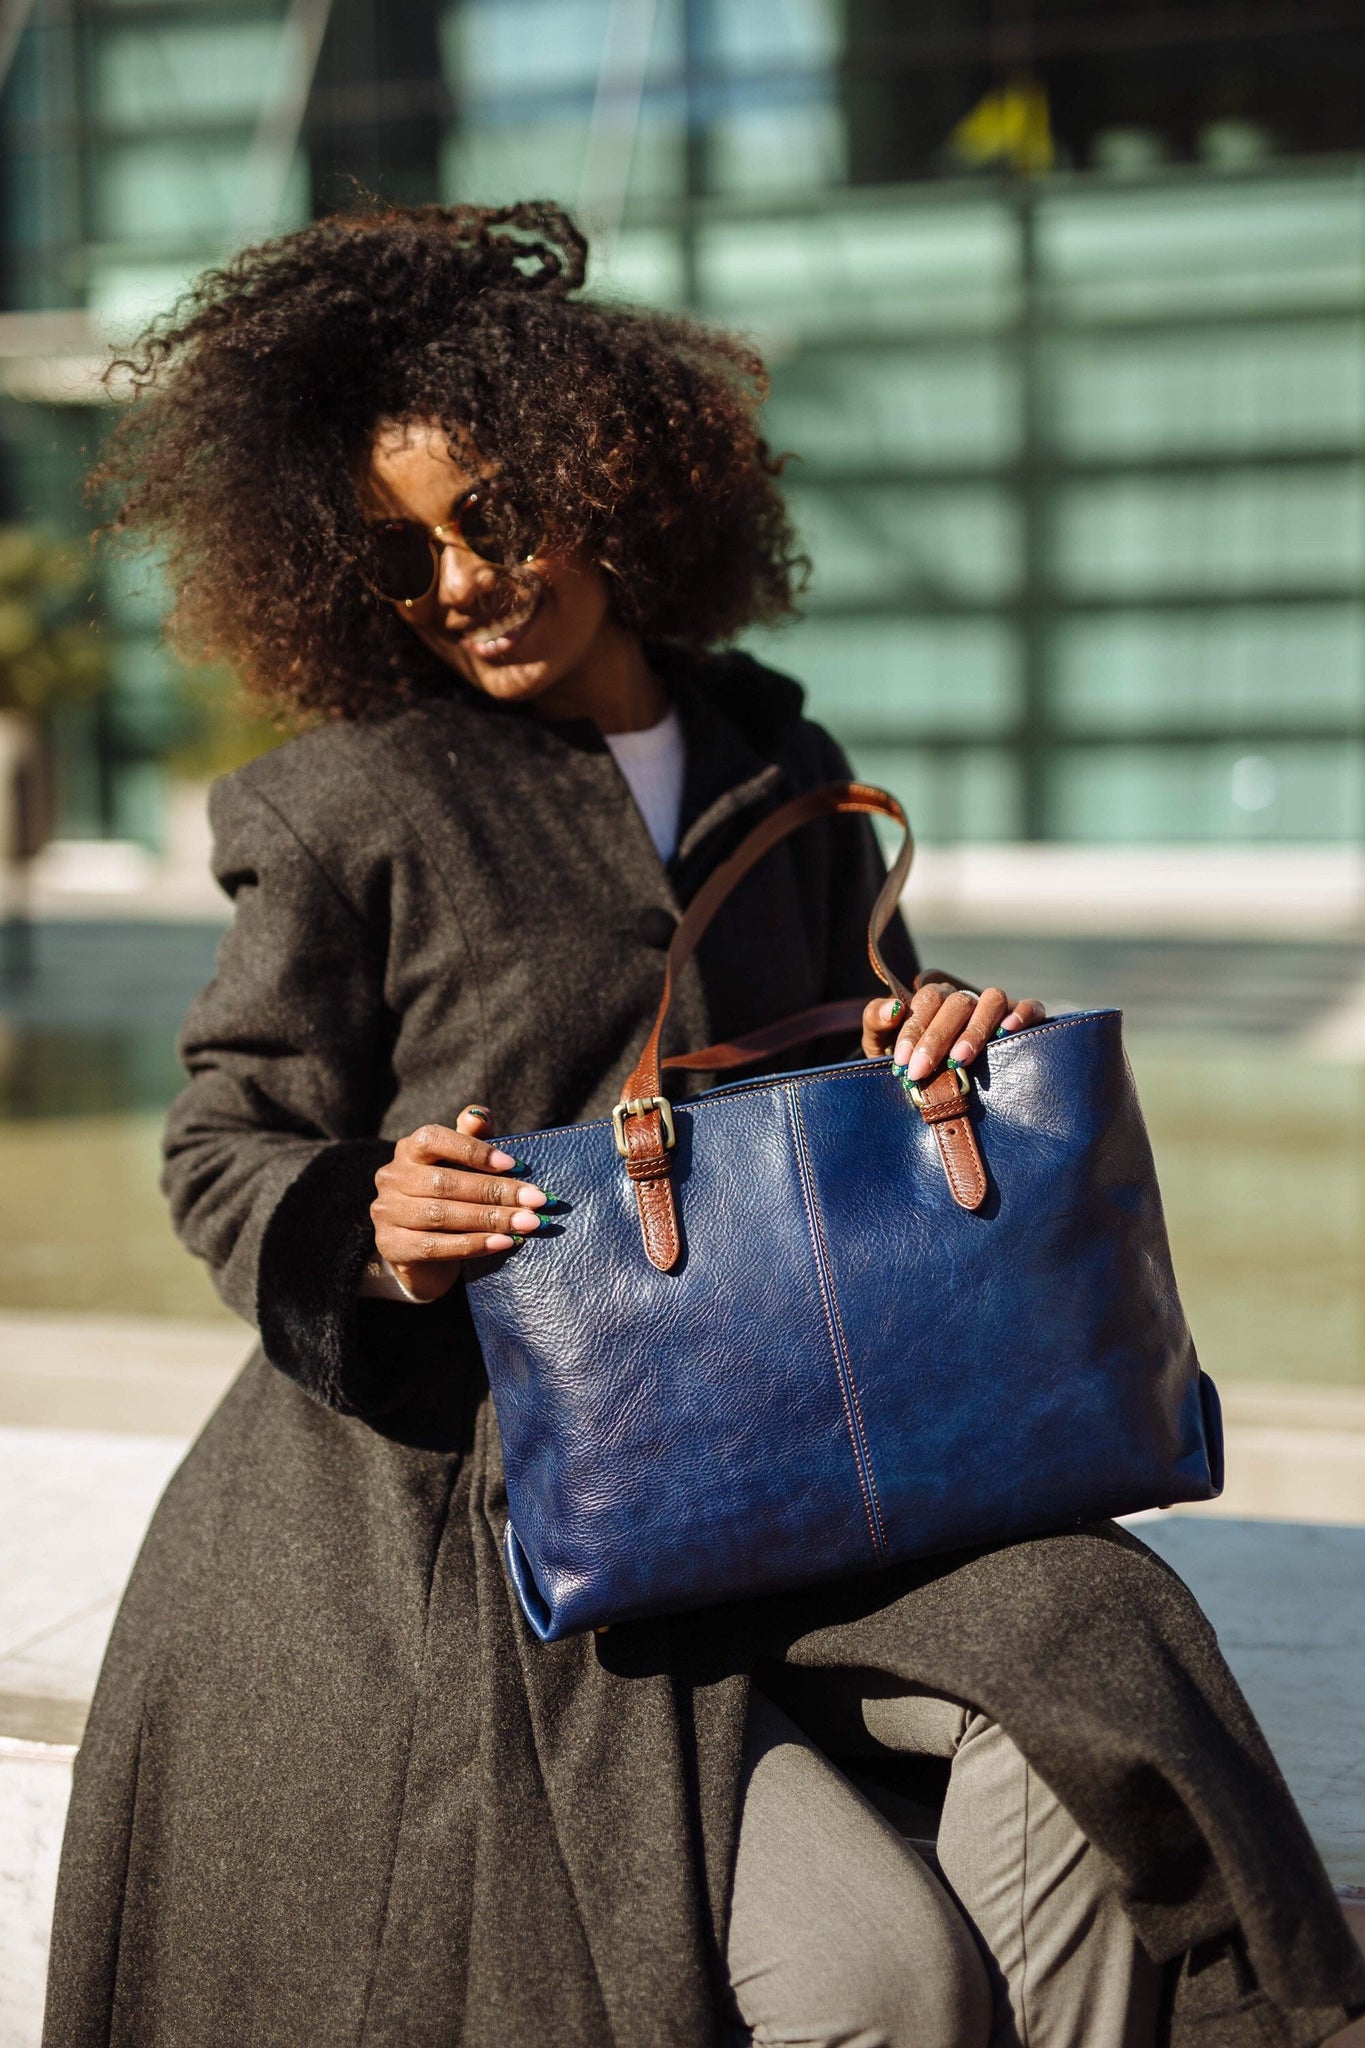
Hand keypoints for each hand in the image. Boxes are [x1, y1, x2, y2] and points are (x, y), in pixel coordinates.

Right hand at [370, 1105, 546, 1302]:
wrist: (425, 1252)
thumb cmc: (452, 1196)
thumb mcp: (465, 1163)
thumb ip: (474, 1137)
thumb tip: (478, 1115)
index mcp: (409, 1148)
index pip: (433, 1140)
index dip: (472, 1151)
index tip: (513, 1164)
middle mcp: (392, 1177)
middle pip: (444, 1183)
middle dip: (495, 1193)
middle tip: (536, 1201)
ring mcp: (387, 1212)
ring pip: (441, 1215)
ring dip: (490, 1220)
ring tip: (527, 1224)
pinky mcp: (391, 1245)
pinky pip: (434, 1246)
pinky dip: (472, 1245)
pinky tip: (503, 1243)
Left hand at [861, 971, 1045, 1082]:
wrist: (938, 1089)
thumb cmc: (909, 1063)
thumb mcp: (882, 1045)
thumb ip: (877, 1022)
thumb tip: (893, 1008)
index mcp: (933, 1000)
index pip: (926, 1002)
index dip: (914, 1030)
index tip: (903, 1062)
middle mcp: (965, 1000)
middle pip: (956, 1002)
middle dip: (936, 1038)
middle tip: (922, 1071)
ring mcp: (994, 1009)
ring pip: (992, 999)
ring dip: (975, 1029)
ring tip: (960, 1059)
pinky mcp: (1022, 1019)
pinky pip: (1030, 1007)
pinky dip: (1022, 1013)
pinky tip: (1008, 1030)